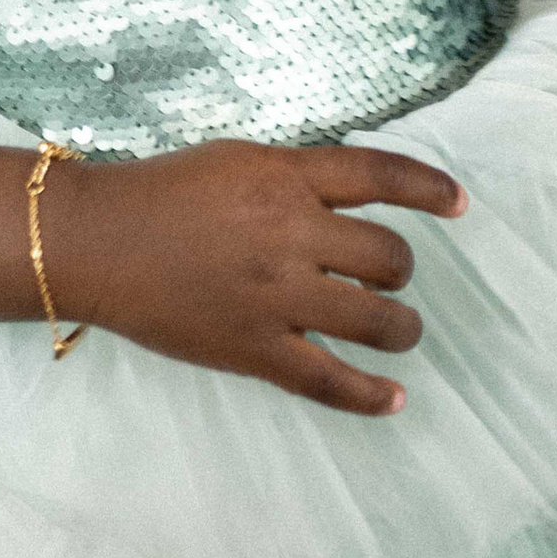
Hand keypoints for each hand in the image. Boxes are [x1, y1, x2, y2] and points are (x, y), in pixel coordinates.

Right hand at [45, 139, 457, 414]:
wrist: (96, 241)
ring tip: (398, 331)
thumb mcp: (237, 160)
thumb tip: (350, 199)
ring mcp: (276, 296)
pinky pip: (329, 380)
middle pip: (388, 255)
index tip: (460, 204)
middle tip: (386, 278)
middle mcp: (291, 233)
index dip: (430, 189)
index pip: (380, 174)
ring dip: (400, 328)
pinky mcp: (254, 348)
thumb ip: (295, 177)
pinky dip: (370, 394)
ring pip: (377, 319)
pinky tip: (393, 398)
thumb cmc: (160, 193)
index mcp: (285, 178)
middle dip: (398, 269)